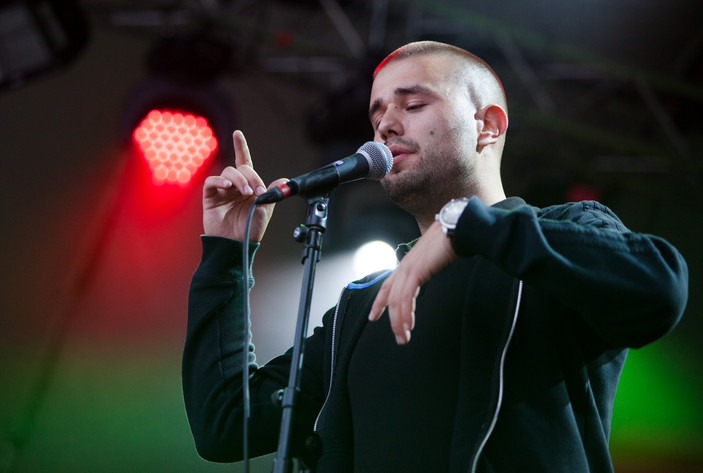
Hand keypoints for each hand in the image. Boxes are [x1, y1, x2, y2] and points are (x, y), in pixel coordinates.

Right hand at [202, 130, 286, 241]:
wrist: (236, 245)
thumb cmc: (249, 231)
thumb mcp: (265, 211)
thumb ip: (272, 194)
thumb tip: (284, 179)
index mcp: (248, 187)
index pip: (245, 163)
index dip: (240, 147)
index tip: (237, 134)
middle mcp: (234, 186)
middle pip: (241, 168)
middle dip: (251, 177)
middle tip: (257, 191)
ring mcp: (222, 191)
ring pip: (229, 173)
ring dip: (240, 180)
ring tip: (246, 193)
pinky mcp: (210, 198)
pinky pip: (212, 182)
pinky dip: (220, 181)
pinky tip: (228, 187)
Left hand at [368, 221, 457, 344]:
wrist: (456, 228)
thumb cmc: (449, 241)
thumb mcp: (433, 258)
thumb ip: (427, 267)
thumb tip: (430, 272)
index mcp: (407, 263)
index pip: (388, 286)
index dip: (379, 302)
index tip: (374, 316)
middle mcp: (404, 266)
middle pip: (390, 297)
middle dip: (391, 319)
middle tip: (398, 336)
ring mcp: (408, 268)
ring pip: (397, 301)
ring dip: (399, 322)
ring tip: (404, 337)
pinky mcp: (416, 271)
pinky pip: (406, 297)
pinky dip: (406, 314)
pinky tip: (408, 325)